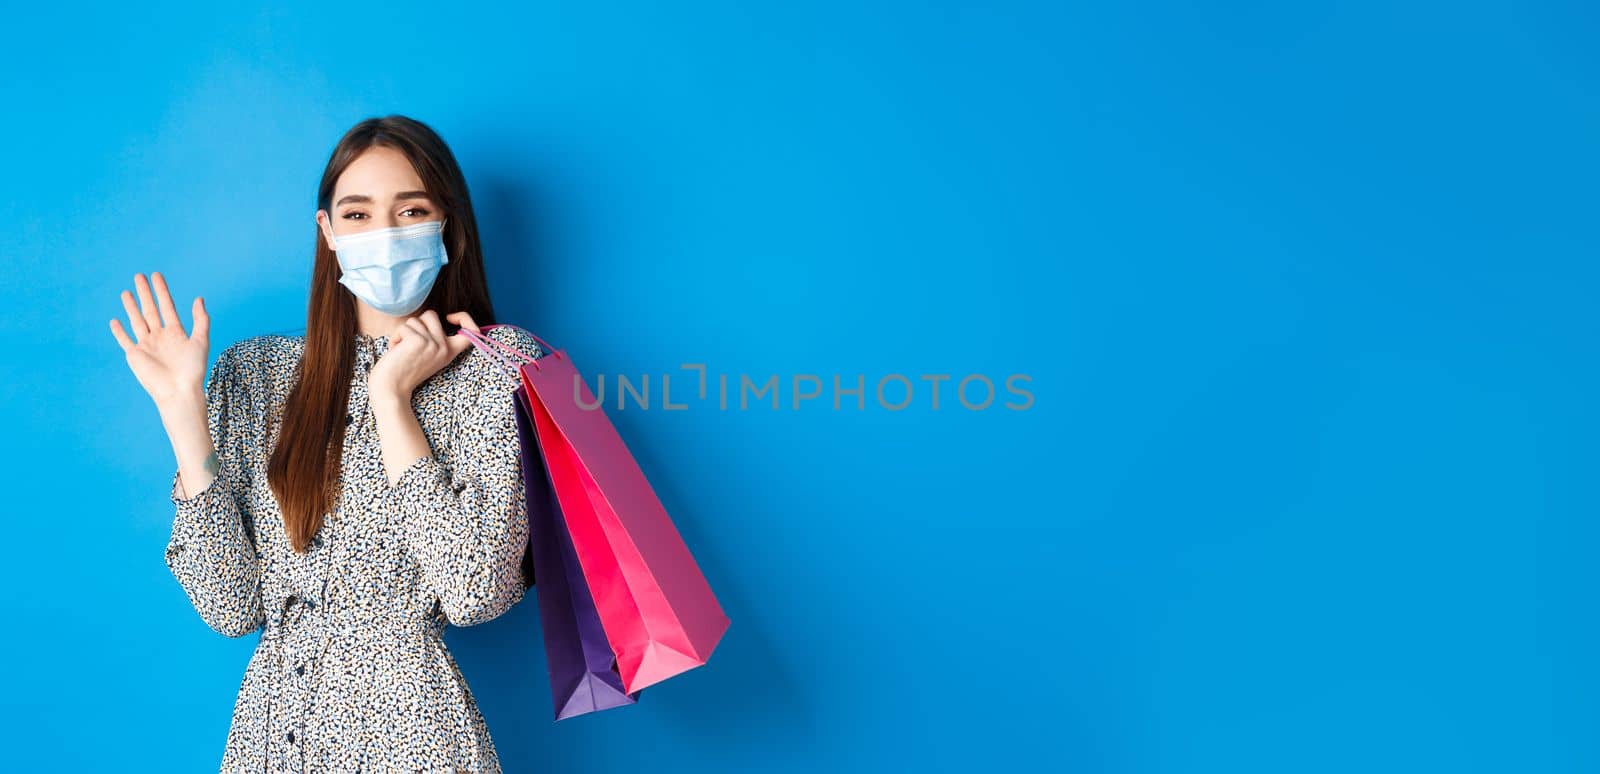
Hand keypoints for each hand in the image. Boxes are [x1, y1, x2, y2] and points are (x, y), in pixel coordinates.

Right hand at [110, 271, 209, 410]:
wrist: (179, 391)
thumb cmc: (193, 370)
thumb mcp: (201, 341)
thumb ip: (201, 320)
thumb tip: (199, 298)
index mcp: (176, 333)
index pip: (167, 306)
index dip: (161, 291)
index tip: (156, 275)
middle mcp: (160, 337)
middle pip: (150, 310)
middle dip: (145, 293)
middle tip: (139, 276)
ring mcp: (147, 345)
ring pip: (137, 321)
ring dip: (131, 307)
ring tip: (126, 292)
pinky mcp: (135, 355)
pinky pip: (125, 340)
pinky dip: (119, 331)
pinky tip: (115, 321)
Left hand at [368, 309, 480, 405]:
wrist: (391, 389)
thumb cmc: (403, 372)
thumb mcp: (427, 355)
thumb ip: (433, 339)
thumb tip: (429, 317)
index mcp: (449, 352)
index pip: (471, 332)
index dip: (465, 318)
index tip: (450, 318)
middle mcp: (444, 348)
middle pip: (432, 315)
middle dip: (417, 324)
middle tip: (410, 342)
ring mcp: (432, 344)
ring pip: (416, 320)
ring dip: (404, 332)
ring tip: (401, 349)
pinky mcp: (418, 341)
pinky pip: (404, 327)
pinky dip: (395, 337)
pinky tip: (395, 351)